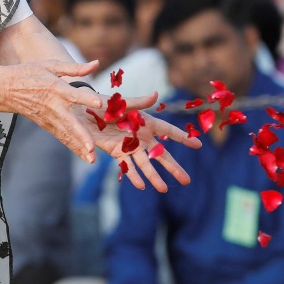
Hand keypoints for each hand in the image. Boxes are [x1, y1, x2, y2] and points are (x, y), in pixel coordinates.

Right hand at [0, 59, 105, 160]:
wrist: (5, 89)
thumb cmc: (30, 73)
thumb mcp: (51, 65)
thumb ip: (75, 68)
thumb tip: (96, 63)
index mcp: (56, 88)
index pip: (73, 94)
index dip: (86, 98)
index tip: (99, 102)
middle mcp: (53, 106)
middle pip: (69, 122)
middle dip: (81, 135)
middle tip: (92, 147)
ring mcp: (49, 118)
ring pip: (66, 135)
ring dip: (78, 147)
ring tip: (91, 159)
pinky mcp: (46, 125)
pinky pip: (62, 137)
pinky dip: (73, 147)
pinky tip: (84, 157)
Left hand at [86, 91, 201, 192]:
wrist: (85, 112)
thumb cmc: (106, 104)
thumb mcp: (123, 103)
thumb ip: (139, 102)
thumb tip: (156, 94)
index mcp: (146, 122)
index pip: (168, 131)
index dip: (183, 138)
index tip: (198, 145)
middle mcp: (141, 136)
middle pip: (161, 154)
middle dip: (174, 167)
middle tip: (187, 180)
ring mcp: (130, 146)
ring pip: (146, 165)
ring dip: (154, 177)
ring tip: (164, 190)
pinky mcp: (118, 153)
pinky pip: (128, 167)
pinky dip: (134, 176)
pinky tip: (141, 186)